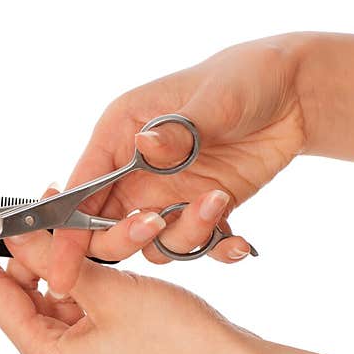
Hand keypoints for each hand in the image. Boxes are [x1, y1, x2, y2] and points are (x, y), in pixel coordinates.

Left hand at [0, 211, 270, 353]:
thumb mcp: (107, 290)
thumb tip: (19, 235)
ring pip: (55, 305)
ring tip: (69, 225)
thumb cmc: (176, 339)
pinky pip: (81, 315)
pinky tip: (93, 256)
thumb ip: (57, 261)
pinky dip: (82, 285)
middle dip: (30, 255)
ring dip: (60, 266)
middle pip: (24, 302)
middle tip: (38, 211)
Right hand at [48, 34, 308, 295]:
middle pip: (105, 228)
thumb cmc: (244, 78)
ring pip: (154, 243)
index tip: (60, 275)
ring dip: (186, 236)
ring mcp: (166, 194)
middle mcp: (134, 169)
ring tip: (219, 201)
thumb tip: (144, 147)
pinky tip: (240, 241)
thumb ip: (178, 131)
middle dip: (128, 236)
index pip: (79, 190)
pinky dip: (218, 249)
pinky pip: (196, 246)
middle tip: (158, 223)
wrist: (293, 93)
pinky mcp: (198, 210)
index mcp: (119, 134)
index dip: (65, 235)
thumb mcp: (213, 100)